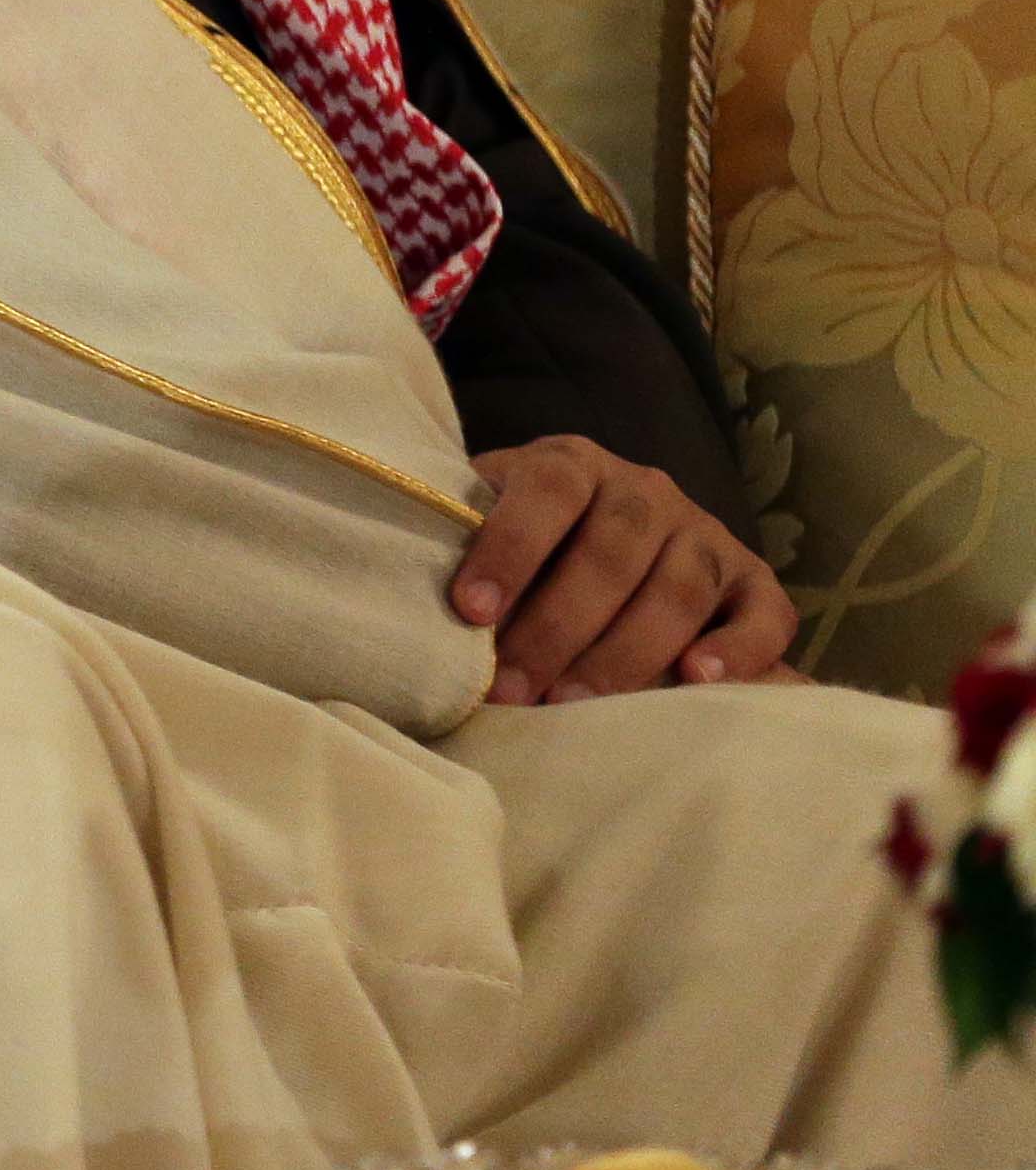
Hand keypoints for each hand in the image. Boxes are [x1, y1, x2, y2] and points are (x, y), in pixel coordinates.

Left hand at [451, 437, 796, 700]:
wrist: (609, 544)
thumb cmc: (528, 551)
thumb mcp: (489, 526)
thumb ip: (462, 544)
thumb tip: (405, 596)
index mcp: (574, 464)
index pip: (547, 489)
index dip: (509, 547)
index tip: (469, 612)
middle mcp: (647, 490)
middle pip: (612, 551)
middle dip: (557, 626)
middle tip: (514, 688)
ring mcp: (707, 534)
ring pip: (678, 588)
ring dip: (625, 651)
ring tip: (573, 704)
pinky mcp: (756, 585)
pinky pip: (763, 615)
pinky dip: (737, 648)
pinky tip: (696, 678)